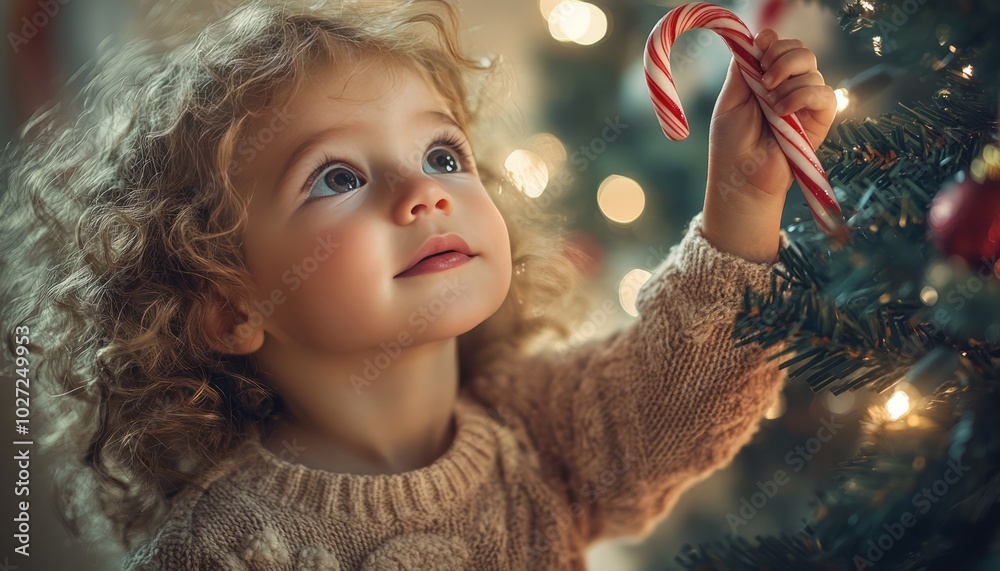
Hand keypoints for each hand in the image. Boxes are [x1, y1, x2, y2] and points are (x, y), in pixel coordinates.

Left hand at [702, 29, 835, 263]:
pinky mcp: (820, 119)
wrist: (741, 178)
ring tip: (770, 105)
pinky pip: (823, 93)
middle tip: (764, 78)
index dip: (773, 42)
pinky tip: (783, 111)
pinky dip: (802, 95)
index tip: (759, 49)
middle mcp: (788, 88)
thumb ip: (744, 69)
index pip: (780, 46)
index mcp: (765, 80)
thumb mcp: (731, 99)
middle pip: (801, 51)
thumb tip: (757, 38)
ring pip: (812, 68)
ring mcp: (805, 103)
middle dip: (782, 56)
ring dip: (788, 81)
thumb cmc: (732, 144)